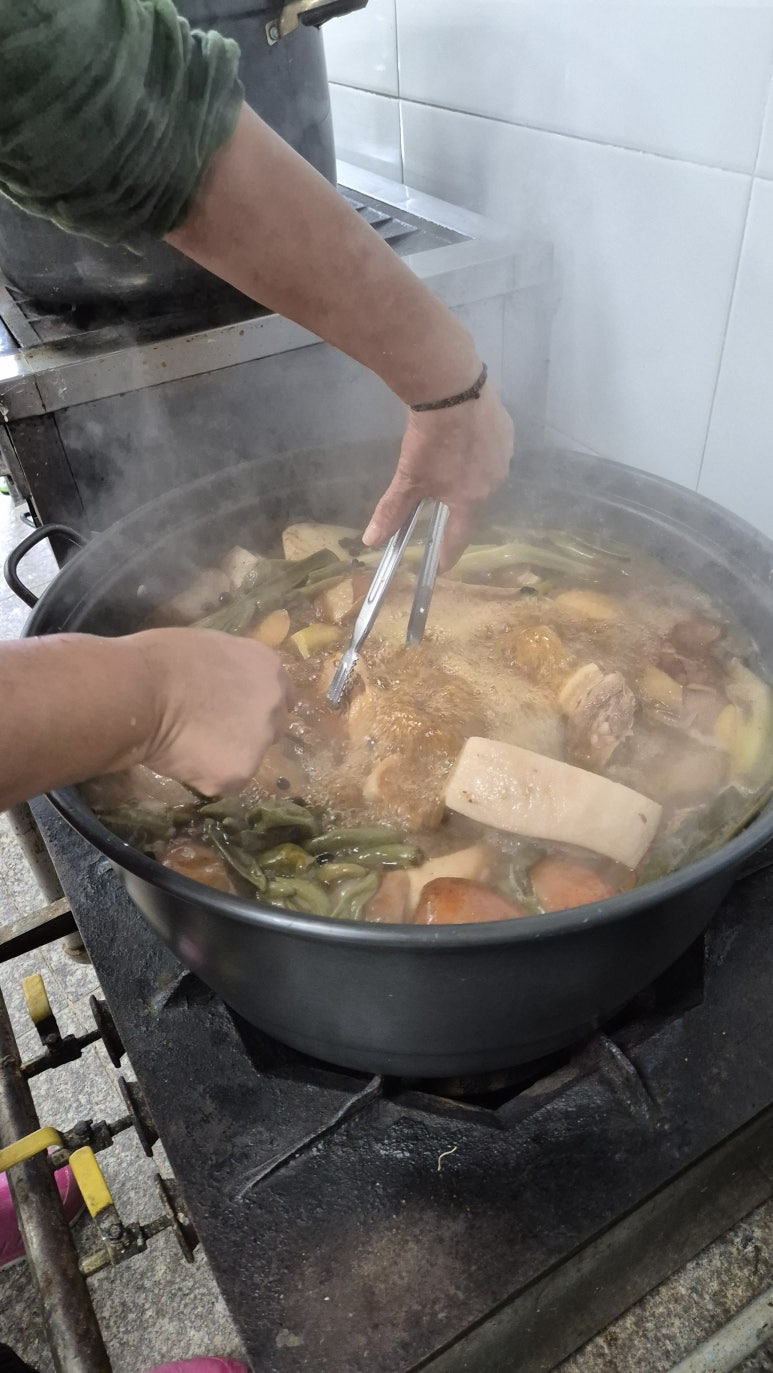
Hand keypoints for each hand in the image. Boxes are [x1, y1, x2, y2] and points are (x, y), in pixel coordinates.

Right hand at [133, 628, 290, 794]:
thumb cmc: (160, 659)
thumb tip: (225, 687)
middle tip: (209, 733)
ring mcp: (259, 742)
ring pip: (246, 759)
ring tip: (185, 746)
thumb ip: (232, 672)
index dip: (257, 708)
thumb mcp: (211, 649)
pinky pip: (222, 782)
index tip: (236, 714)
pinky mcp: (239, 773)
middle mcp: (274, 706)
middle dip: (245, 735)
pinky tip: (178, 759)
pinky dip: (202, 777)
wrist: (139, 691)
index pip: (282, 697)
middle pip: (270, 730)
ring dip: (223, 758)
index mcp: (269, 669)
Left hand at [362, 385, 513, 566]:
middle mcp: (494, 483)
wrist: (453, 390)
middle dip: (456, 504)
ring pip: (484, 474)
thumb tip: (371, 541)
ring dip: (469, 474)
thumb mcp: (408, 478)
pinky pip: (492, 449)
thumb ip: (392, 511)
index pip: (459, 537)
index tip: (442, 566)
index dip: (448, 553)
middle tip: (439, 497)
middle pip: (472, 502)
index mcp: (471, 500)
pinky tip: (465, 438)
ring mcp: (504, 455)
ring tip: (452, 461)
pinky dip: (478, 449)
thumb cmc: (431, 441)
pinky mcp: (506, 430)